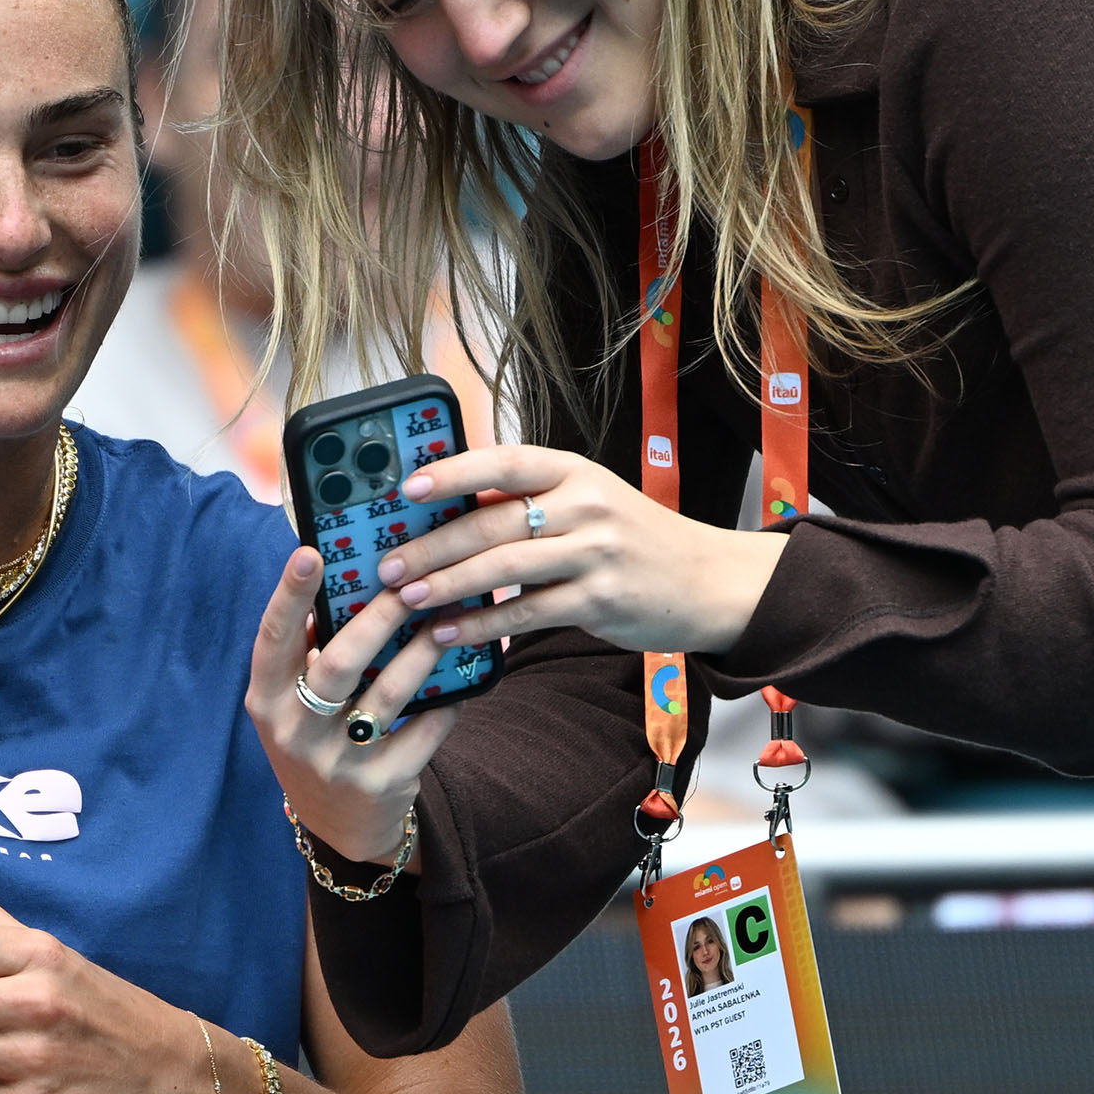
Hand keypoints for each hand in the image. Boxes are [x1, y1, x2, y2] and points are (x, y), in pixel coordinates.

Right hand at [243, 547, 459, 864]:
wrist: (340, 824)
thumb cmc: (319, 737)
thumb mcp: (296, 702)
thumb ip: (309, 650)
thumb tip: (345, 579)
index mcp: (267, 700)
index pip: (272, 639)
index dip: (289, 594)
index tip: (310, 552)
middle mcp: (294, 733)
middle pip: (338, 662)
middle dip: (379, 617)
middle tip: (411, 583)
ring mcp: (336, 762)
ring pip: (388, 694)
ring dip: (422, 652)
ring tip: (446, 622)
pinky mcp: (380, 784)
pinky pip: (423, 731)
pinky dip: (445, 702)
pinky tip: (462, 679)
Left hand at [376, 446, 787, 656]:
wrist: (706, 580)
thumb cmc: (634, 541)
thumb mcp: (589, 503)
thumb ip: (530, 504)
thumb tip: (451, 513)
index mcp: (574, 470)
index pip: (502, 462)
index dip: (450, 472)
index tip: (405, 490)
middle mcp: (585, 504)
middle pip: (492, 522)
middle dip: (431, 545)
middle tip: (387, 564)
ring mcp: (595, 551)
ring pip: (503, 567)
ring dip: (446, 585)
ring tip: (405, 598)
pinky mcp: (600, 598)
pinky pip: (526, 611)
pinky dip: (482, 623)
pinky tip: (448, 631)